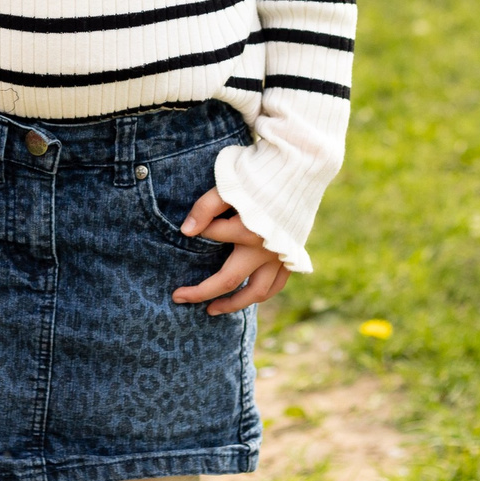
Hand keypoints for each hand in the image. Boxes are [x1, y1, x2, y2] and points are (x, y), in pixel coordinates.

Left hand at [173, 188, 290, 315]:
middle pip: (229, 281)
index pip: (211, 234)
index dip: (201, 229)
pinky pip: (277, 284)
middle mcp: (264, 249)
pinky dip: (262, 293)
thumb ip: (205, 208)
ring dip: (234, 304)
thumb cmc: (262, 176)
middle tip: (179, 297)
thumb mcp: (229, 185)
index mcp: (247, 230)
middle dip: (202, 292)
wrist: (301, 170)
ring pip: (257, 292)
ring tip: (213, 310)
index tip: (196, 224)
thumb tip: (186, 231)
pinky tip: (248, 296)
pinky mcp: (291, 256)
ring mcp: (280, 255)